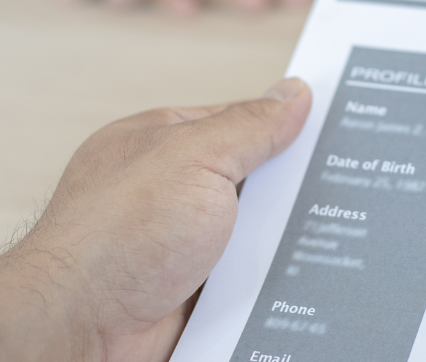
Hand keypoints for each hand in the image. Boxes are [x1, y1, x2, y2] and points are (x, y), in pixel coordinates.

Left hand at [0, 78, 312, 361]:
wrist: (78, 330)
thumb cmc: (114, 238)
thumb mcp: (193, 158)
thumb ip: (249, 126)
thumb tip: (293, 94)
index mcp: (166, 143)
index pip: (242, 121)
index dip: (289, 125)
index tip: (341, 129)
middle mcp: (172, 192)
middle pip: (256, 182)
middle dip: (294, 191)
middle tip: (347, 190)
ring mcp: (181, 245)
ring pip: (257, 237)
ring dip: (284, 245)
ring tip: (332, 244)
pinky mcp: (193, 294)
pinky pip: (249, 284)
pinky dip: (271, 286)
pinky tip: (299, 285)